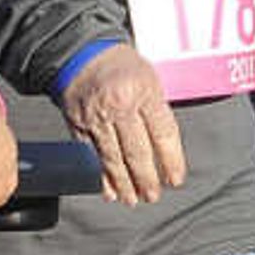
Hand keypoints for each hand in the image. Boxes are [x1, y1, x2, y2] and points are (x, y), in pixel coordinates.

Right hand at [56, 42, 185, 204]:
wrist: (82, 55)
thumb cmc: (121, 68)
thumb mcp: (150, 81)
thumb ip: (158, 113)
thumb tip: (166, 153)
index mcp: (144, 92)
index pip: (163, 134)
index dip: (171, 161)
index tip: (175, 180)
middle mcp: (120, 106)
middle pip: (137, 152)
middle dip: (147, 179)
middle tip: (153, 196)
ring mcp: (97, 117)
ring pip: (113, 158)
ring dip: (123, 184)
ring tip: (132, 199)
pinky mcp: (78, 125)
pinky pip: (91, 156)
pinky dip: (100, 176)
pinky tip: (108, 190)